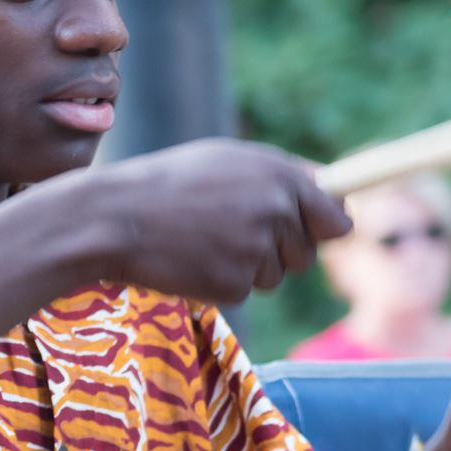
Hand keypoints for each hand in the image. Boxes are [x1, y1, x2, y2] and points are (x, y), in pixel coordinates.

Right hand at [66, 139, 351, 302]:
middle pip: (307, 253)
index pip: (336, 218)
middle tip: (235, 233)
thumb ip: (279, 175)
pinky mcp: (234, 284)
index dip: (326, 228)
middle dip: (280, 250)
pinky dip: (220, 282)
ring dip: (248, 266)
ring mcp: (256, 250)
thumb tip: (327, 192)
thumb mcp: (225, 159)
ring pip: (275, 275)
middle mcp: (276, 212)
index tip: (318, 233)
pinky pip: (243, 291)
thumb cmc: (168, 183)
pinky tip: (191, 259)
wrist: (115, 217)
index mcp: (280, 177)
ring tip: (204, 241)